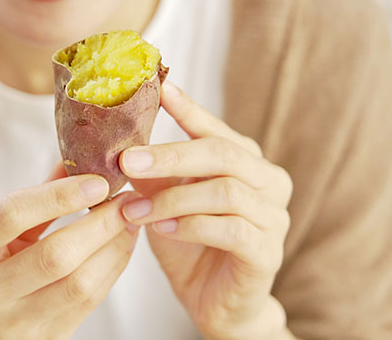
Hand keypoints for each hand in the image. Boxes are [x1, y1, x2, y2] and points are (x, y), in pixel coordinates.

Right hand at [0, 163, 139, 339]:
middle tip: (128, 199)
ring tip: (131, 219)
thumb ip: (33, 197)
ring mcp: (9, 326)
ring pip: (79, 284)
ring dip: (114, 247)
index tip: (98, 181)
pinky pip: (89, 303)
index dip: (59, 195)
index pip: (10, 215)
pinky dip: (112, 269)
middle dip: (100, 223)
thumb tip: (79, 156)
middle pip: (54, 255)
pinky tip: (122, 246)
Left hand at [119, 82, 293, 338]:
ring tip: (136, 210)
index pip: (216, 128)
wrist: (215, 302)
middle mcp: (268, 181)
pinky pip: (231, 230)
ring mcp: (273, 217)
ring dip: (173, 199)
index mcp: (246, 161)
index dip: (188, 108)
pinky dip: (190, 227)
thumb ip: (152, 172)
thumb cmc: (191, 244)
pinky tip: (162, 230)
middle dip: (171, 154)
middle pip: (223, 154)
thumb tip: (118, 142)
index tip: (160, 89)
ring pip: (225, 192)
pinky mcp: (267, 253)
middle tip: (128, 159)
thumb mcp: (166, 200)